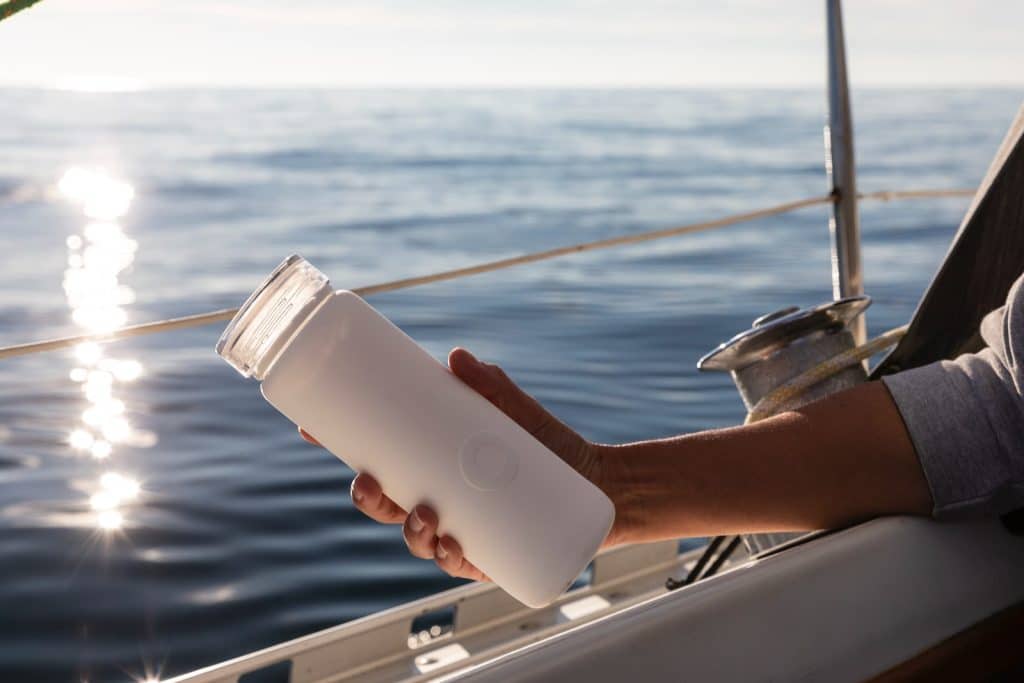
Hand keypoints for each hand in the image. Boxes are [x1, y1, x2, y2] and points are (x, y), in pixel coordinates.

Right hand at [299, 347, 622, 581]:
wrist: (598, 483)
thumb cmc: (547, 444)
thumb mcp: (514, 410)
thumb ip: (489, 384)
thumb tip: (456, 356)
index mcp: (430, 462)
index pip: (376, 456)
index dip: (340, 445)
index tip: (312, 429)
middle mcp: (436, 497)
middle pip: (385, 502)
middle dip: (367, 497)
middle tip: (368, 483)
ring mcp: (460, 526)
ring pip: (417, 536)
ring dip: (410, 531)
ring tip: (425, 516)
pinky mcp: (490, 552)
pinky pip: (461, 562)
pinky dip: (452, 557)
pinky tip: (453, 549)